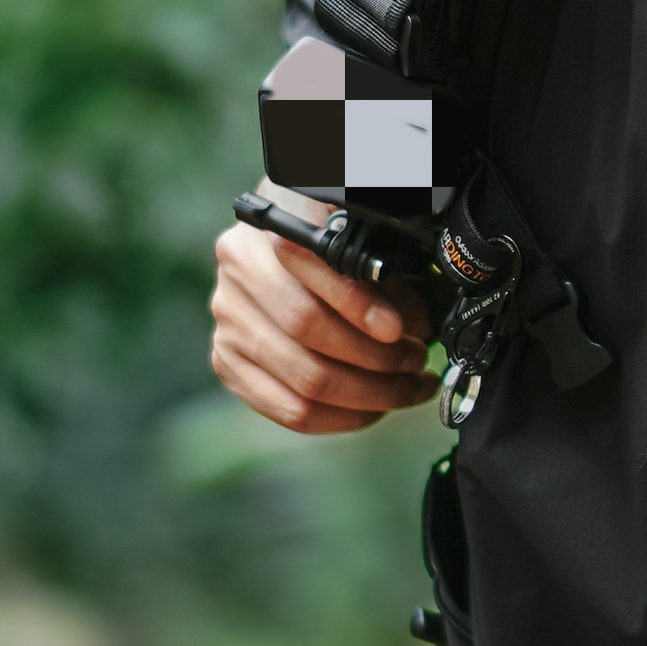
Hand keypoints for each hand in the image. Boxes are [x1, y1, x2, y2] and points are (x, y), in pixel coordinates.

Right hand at [210, 204, 435, 433]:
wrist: (279, 258)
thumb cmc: (327, 248)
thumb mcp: (357, 243)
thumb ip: (382, 276)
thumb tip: (417, 324)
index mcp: (267, 229)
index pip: (311, 269)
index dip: (358, 304)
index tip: (397, 328)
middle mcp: (239, 273)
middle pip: (305, 328)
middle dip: (375, 355)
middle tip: (415, 361)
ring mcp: (229, 321)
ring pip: (303, 379)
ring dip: (369, 393)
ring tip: (406, 386)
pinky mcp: (230, 363)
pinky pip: (290, 410)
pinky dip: (342, 416)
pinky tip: (374, 407)